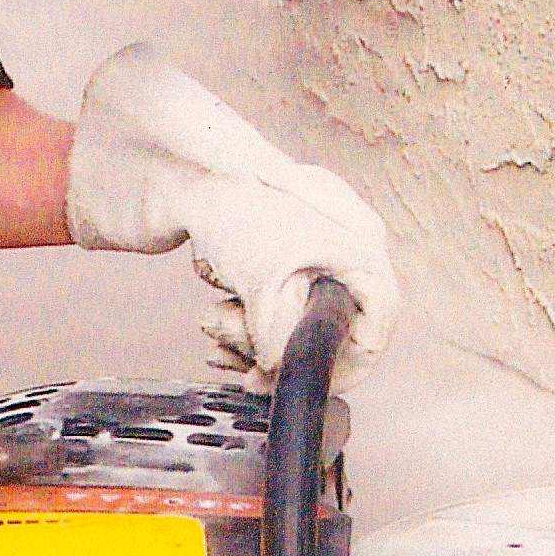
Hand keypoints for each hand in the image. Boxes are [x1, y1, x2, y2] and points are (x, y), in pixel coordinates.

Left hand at [63, 44, 397, 366]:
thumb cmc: (234, 208)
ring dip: (248, 336)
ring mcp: (311, 249)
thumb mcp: (270, 288)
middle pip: (327, 329)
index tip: (300, 381)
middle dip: (275, 349)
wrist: (179, 174)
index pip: (376, 324)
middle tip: (240, 355)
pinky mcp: (278, 255)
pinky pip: (270, 307)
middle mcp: (345, 247)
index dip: (342, 366)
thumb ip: (284, 344)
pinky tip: (212, 321)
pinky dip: (240, 323)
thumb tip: (278, 373)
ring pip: (292, 323)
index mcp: (360, 245)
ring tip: (213, 320)